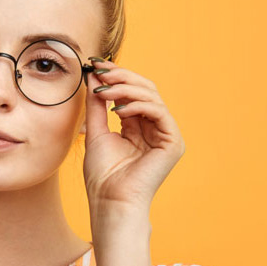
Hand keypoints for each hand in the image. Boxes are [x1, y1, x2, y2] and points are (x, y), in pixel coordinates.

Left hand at [82, 58, 185, 214]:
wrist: (110, 202)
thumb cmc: (102, 176)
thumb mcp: (96, 132)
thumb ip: (97, 105)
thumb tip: (94, 75)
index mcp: (138, 126)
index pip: (131, 92)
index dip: (115, 76)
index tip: (94, 63)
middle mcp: (155, 128)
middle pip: (144, 89)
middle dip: (122, 76)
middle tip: (100, 69)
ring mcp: (166, 134)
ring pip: (152, 96)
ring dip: (126, 89)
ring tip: (105, 91)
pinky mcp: (173, 142)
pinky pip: (159, 112)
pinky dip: (139, 104)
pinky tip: (119, 108)